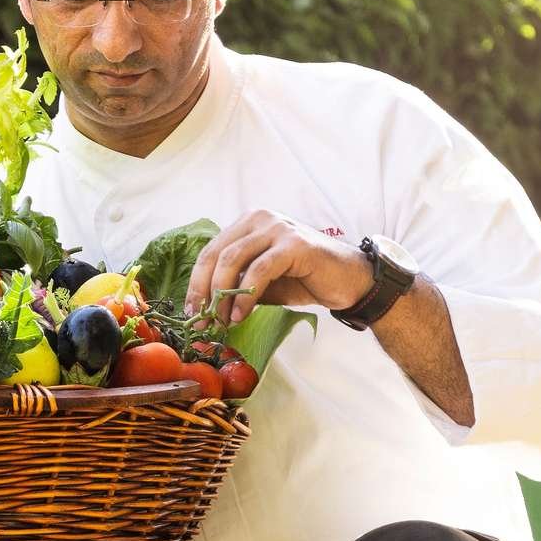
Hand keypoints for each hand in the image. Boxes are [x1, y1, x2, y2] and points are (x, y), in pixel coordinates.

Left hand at [186, 211, 371, 323]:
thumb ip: (236, 286)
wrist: (348, 280)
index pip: (210, 251)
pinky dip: (245, 295)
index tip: (191, 313)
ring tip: (222, 321)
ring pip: (233, 259)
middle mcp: (260, 218)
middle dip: (203, 291)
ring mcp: (277, 228)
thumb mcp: (262, 283)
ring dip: (222, 295)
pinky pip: (259, 270)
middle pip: (216, 254)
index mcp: (248, 223)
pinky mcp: (293, 244)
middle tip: (202, 321)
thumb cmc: (305, 279)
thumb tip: (205, 308)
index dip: (196, 283)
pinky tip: (241, 314)